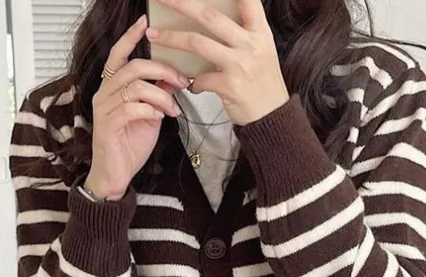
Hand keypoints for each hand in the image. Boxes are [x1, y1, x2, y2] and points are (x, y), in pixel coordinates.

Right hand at [86, 15, 189, 200]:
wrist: (116, 175)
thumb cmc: (129, 145)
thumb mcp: (150, 115)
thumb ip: (157, 94)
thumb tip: (174, 77)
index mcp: (112, 88)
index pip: (119, 55)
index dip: (130, 37)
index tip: (145, 22)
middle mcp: (104, 94)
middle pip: (134, 67)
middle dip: (162, 70)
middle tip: (181, 81)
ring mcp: (104, 110)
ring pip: (136, 87)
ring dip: (161, 96)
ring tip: (173, 109)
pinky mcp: (107, 127)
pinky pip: (132, 108)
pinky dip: (151, 111)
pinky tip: (160, 118)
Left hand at [146, 0, 288, 125]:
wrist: (272, 116)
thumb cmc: (263, 83)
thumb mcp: (262, 51)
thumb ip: (243, 34)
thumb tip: (211, 20)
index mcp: (260, 32)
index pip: (247, 0)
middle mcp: (250, 44)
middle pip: (210, 16)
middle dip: (182, 3)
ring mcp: (239, 64)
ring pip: (197, 43)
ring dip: (171, 38)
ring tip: (153, 35)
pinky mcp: (229, 86)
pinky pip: (200, 78)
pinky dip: (191, 82)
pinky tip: (190, 85)